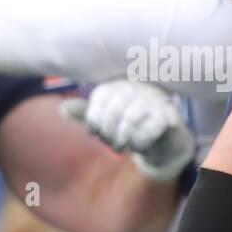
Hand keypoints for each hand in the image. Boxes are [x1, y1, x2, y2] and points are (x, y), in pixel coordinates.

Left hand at [62, 80, 195, 181]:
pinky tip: (139, 146)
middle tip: (112, 144)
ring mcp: (154, 99)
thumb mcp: (105, 120)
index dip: (93, 121)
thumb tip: (63, 108)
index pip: (100, 99)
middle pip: (113, 110)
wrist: (163, 141)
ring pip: (130, 119)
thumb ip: (86, 114)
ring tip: (123, 146)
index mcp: (117, 85)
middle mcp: (136, 87)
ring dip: (123, 139)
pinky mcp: (169, 115)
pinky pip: (148, 129)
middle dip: (108, 133)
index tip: (95, 133)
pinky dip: (140, 143)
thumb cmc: (130, 128)